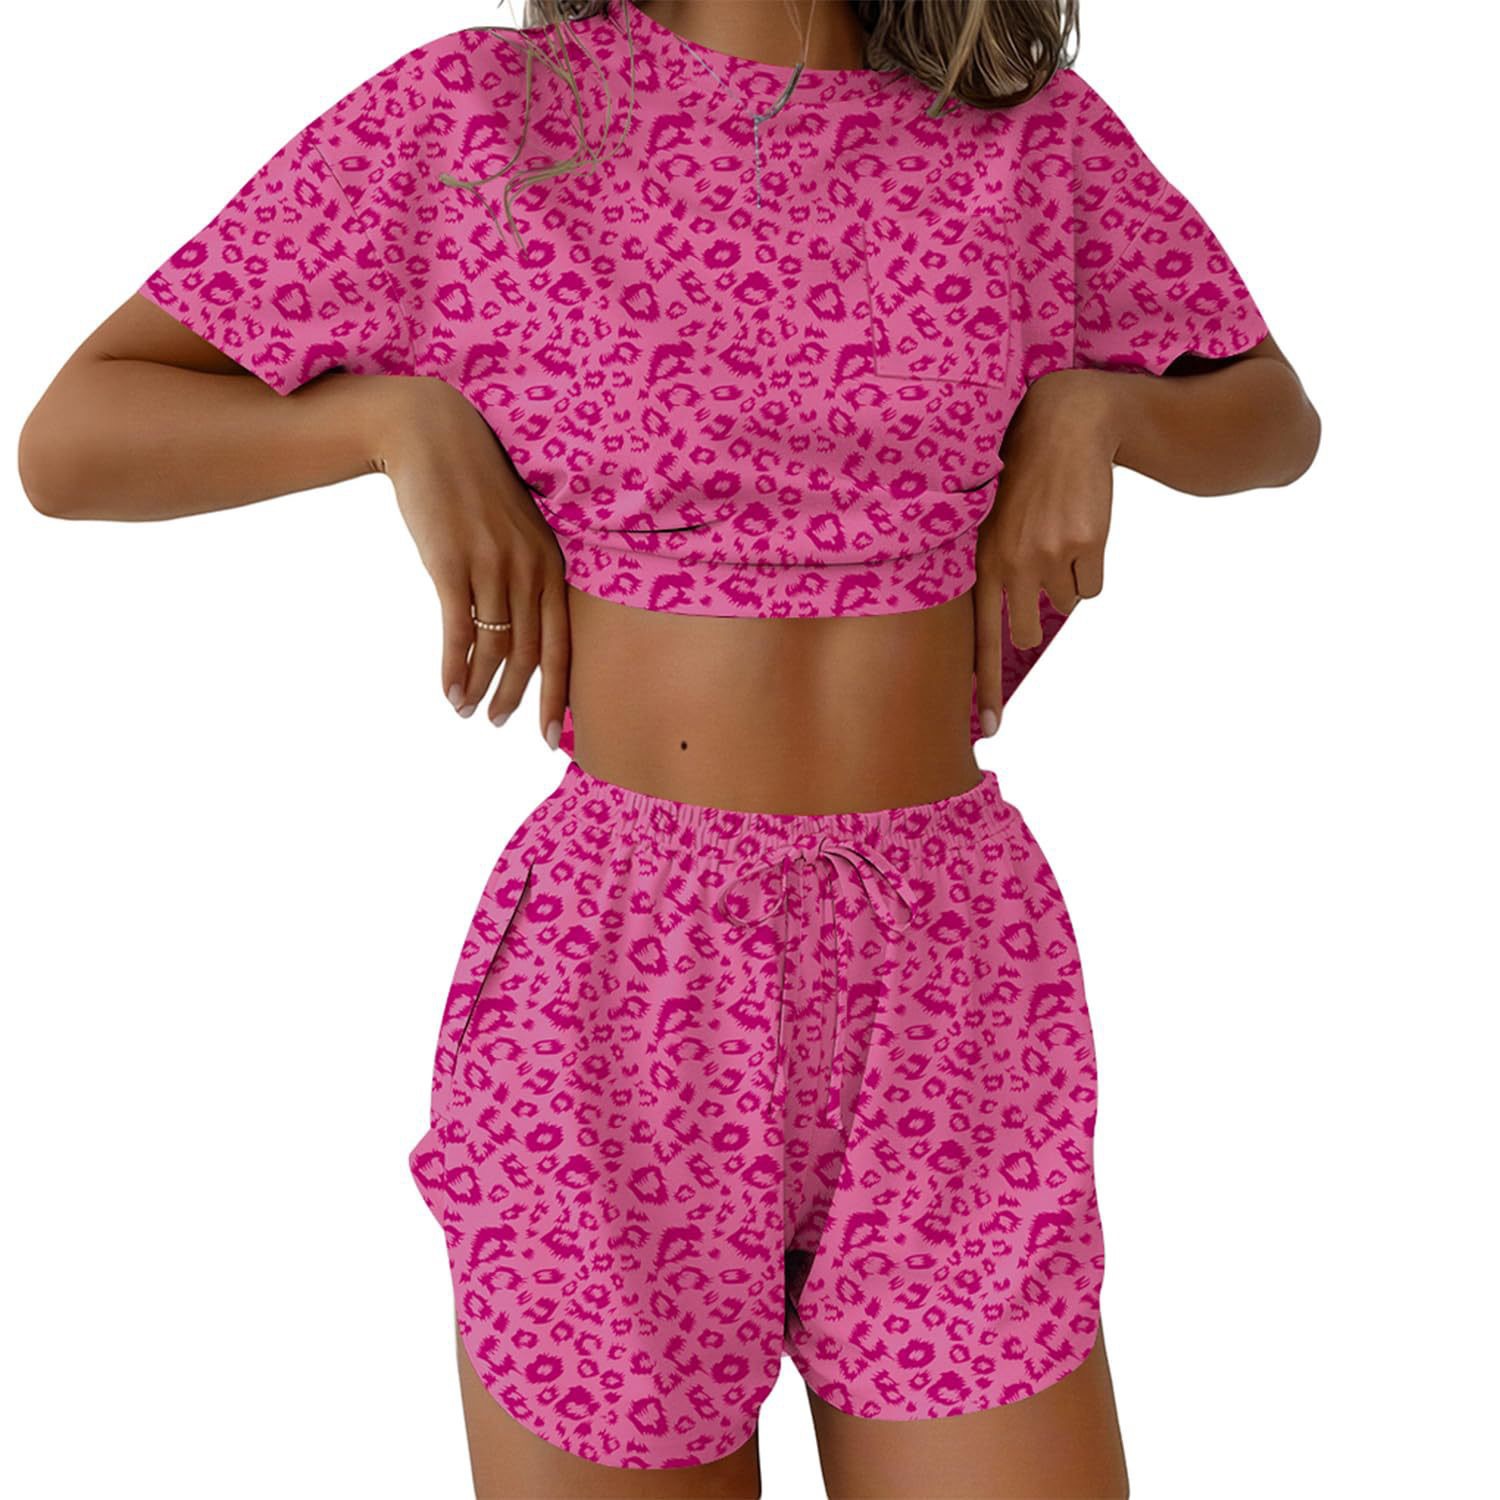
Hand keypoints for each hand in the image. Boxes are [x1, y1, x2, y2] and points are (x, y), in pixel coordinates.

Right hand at [370, 377, 569, 744]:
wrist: (431, 434)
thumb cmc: (472, 487)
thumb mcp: (517, 528)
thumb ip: (526, 571)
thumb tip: (523, 626)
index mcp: (551, 563)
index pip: (562, 643)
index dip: (557, 694)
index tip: (550, 736)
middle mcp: (530, 567)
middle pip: (530, 653)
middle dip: (518, 697)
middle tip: (501, 723)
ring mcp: (492, 566)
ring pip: (494, 647)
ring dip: (480, 687)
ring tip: (467, 709)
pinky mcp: (452, 563)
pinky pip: (458, 631)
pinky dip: (454, 669)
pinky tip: (448, 691)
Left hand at [972, 369, 1119, 733]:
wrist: (1065, 425)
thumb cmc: (1021, 479)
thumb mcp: (989, 523)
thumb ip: (989, 574)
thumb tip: (1002, 634)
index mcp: (981, 562)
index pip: (979, 639)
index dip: (983, 689)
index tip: (987, 730)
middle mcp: (1011, 564)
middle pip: (1026, 630)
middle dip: (1035, 614)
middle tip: (1038, 570)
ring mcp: (1050, 555)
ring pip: (1066, 605)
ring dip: (1066, 581)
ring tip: (1057, 534)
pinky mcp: (1087, 543)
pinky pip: (1094, 586)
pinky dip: (1092, 568)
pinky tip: (1081, 529)